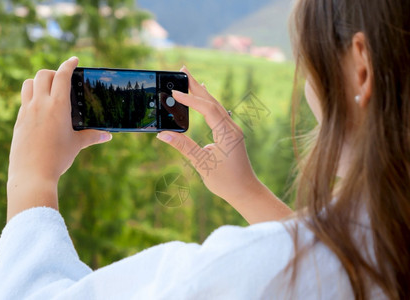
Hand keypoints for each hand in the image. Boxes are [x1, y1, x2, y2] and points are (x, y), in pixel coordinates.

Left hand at [7, 57, 111, 220]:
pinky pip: (24, 101)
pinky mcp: (18, 121)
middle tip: (62, 80)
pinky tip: (40, 110)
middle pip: (43, 74)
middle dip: (53, 72)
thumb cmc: (57, 158)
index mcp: (57, 106)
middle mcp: (40, 104)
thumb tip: (108, 136)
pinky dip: (32, 97)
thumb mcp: (76, 145)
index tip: (74, 60)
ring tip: (48, 90)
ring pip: (28, 84)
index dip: (68, 64)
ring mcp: (26, 111)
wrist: (31, 174)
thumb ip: (92, 136)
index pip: (61, 75)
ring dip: (38, 81)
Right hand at [157, 67, 291, 222]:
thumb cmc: (226, 182)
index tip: (175, 91)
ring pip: (216, 105)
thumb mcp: (202, 164)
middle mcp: (232, 128)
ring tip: (188, 79)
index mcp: (227, 133)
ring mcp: (232, 130)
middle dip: (196, 85)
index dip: (191, 99)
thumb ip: (183, 147)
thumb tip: (163, 134)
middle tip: (182, 69)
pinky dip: (208, 103)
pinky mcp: (231, 134)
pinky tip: (204, 97)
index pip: (208, 109)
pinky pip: (218, 113)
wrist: (246, 192)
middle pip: (212, 101)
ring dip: (202, 92)